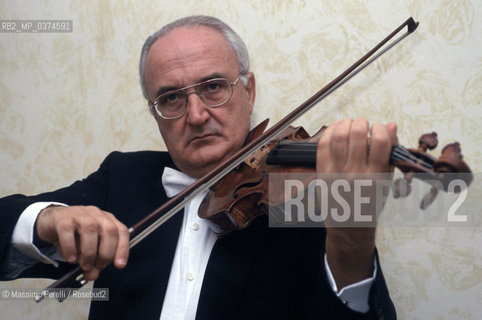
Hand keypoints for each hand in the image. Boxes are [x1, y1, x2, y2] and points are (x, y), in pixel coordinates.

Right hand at [35, 205, 129, 280]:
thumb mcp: (85, 249)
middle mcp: (96, 215)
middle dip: (106, 253)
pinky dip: (70, 247)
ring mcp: (80, 214)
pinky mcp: (62, 218)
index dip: (123, 248)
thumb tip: (93, 275)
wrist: (49, 221)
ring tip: (83, 265)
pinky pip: (68, 231)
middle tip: (97, 266)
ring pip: (90, 230)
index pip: (121, 231)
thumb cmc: (72, 235)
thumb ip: (92, 262)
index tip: (120, 265)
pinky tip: (70, 258)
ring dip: (89, 252)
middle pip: (109, 230)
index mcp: (106, 220)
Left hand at [316, 118, 396, 287]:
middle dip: (361, 122)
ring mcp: (336, 173)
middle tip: (363, 124)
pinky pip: (323, 145)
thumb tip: (391, 124)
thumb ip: (390, 152)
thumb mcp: (387, 180)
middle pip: (357, 133)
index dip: (381, 128)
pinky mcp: (322, 173)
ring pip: (338, 135)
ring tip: (349, 124)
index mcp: (376, 176)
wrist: (350, 225)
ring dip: (345, 123)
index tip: (380, 128)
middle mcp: (355, 173)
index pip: (380, 141)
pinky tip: (336, 130)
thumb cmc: (371, 202)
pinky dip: (329, 132)